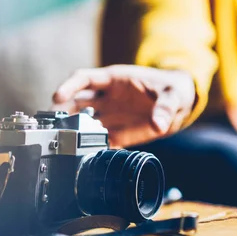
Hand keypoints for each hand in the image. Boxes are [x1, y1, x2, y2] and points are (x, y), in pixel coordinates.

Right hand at [51, 65, 195, 147]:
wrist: (181, 104)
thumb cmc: (174, 89)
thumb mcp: (173, 95)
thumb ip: (165, 108)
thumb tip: (158, 124)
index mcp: (115, 80)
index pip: (84, 79)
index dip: (69, 86)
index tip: (57, 96)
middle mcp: (106, 97)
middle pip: (75, 102)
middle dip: (62, 112)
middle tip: (54, 125)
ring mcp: (109, 115)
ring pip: (82, 122)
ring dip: (72, 131)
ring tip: (64, 143)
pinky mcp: (116, 133)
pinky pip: (98, 140)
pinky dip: (90, 148)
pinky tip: (87, 156)